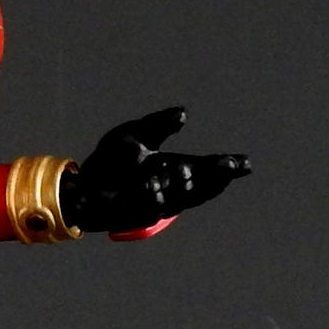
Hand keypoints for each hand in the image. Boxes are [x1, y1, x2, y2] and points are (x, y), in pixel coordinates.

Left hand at [60, 107, 250, 235]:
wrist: (83, 185)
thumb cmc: (112, 160)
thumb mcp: (136, 134)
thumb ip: (159, 124)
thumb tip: (182, 114)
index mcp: (177, 169)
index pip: (208, 170)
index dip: (227, 168)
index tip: (245, 163)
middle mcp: (173, 189)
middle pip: (202, 188)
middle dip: (214, 177)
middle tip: (224, 164)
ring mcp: (159, 205)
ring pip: (179, 198)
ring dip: (182, 184)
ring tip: (182, 168)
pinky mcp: (139, 214)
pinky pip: (150, 206)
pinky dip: (153, 195)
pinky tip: (152, 183)